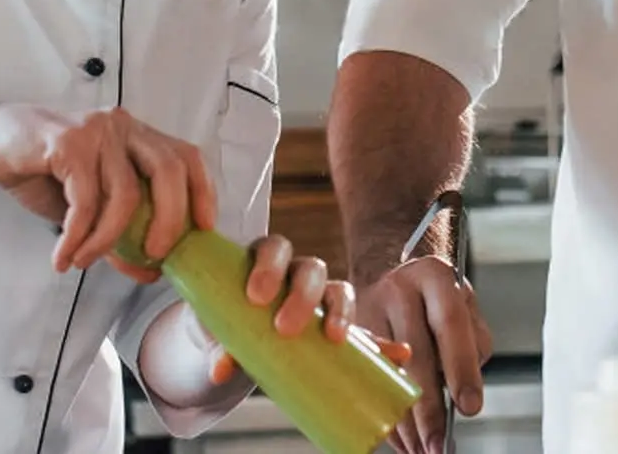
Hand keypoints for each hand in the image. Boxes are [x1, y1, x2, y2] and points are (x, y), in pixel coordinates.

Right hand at [0, 99, 214, 279]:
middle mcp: (124, 126)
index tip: (204, 229)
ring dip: (107, 240)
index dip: (202, 191)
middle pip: (170, 168)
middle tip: (153, 256)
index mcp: (137, 135)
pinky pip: (85, 200)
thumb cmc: (40, 171)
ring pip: (125, 193)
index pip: (186, 156)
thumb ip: (118, 229)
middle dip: (170, 218)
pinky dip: (77, 237)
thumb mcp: (85, 203)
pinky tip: (62, 257)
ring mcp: (97, 130)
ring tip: (83, 262)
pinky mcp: (67, 142)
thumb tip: (148, 270)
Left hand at [180, 239, 409, 386]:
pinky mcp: (338, 327)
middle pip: (311, 268)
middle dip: (301, 294)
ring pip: (339, 290)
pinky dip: (382, 343)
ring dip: (340, 311)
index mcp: (269, 262)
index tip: (257, 296)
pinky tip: (398, 352)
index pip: (275, 247)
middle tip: (285, 327)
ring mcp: (323, 300)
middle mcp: (300, 274)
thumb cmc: (231, 323)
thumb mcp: (224, 330)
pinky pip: (365, 332)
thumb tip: (220, 370)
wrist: (244, 340)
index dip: (269, 265)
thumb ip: (222, 345)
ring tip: (335, 336)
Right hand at [357, 259, 492, 453]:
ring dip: (404, 420)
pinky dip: (382, 411)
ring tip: (420, 448)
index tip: (469, 406)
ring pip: (386, 372)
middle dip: (429, 409)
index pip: (450, 323)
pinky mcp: (348, 330)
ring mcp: (368, 307)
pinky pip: (365, 378)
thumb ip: (473, 339)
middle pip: (415, 355)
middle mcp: (399, 287)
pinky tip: (399, 435)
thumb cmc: (432, 294)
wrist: (388, 269)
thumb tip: (463, 388)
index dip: (461, 368)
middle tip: (438, 444)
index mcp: (434, 275)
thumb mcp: (462, 300)